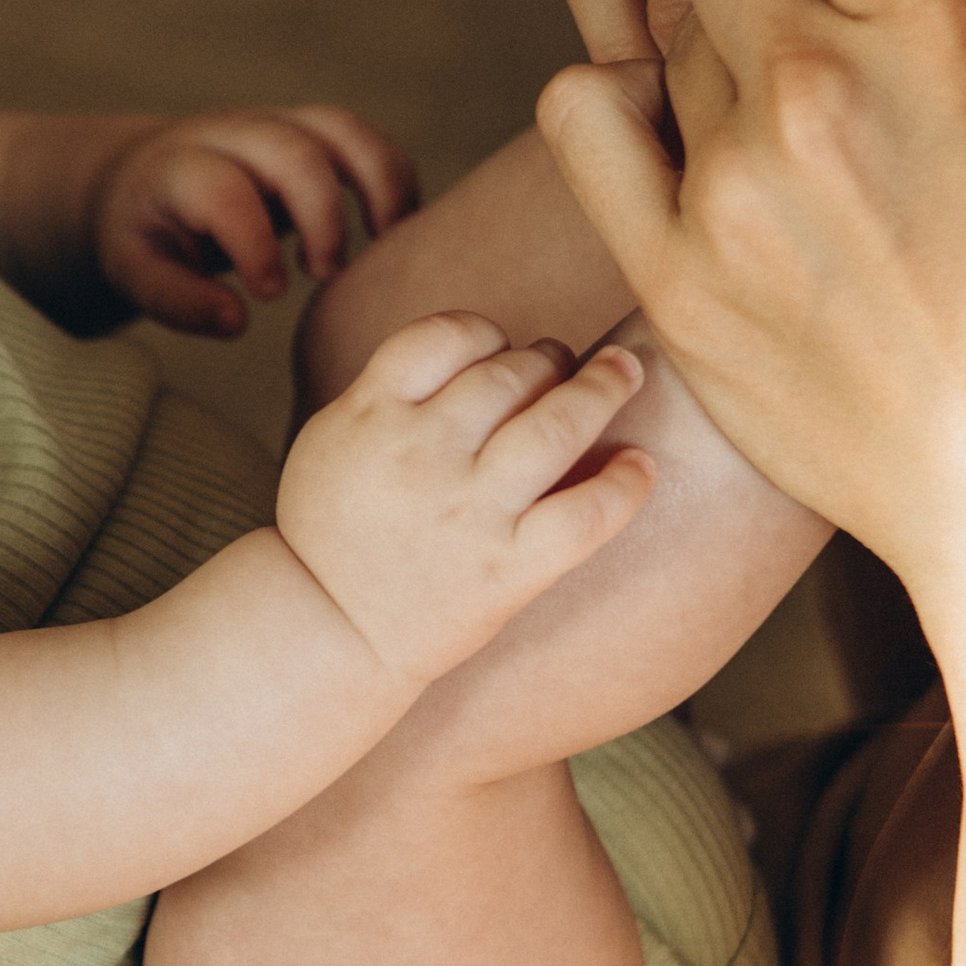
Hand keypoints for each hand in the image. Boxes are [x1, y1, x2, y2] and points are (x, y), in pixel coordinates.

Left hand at [93, 107, 416, 337]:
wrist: (142, 175)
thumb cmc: (146, 234)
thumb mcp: (136, 271)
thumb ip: (179, 300)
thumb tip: (238, 320)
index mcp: (179, 170)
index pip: (225, 192)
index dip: (253, 243)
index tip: (268, 294)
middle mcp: (231, 135)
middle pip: (294, 151)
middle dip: (324, 215)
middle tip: (324, 275)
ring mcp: (276, 125)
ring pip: (343, 129)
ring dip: (379, 184)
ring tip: (388, 244)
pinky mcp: (308, 131)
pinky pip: (364, 138)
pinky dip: (393, 176)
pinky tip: (397, 231)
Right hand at [275, 311, 650, 689]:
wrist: (326, 632)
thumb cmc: (331, 529)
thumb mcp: (333, 435)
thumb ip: (394, 388)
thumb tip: (479, 349)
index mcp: (372, 412)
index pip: (450, 334)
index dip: (487, 333)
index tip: (499, 350)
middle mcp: (423, 452)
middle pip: (511, 372)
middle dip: (548, 360)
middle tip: (562, 368)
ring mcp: (469, 511)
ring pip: (558, 424)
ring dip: (603, 388)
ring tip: (625, 373)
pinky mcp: (507, 568)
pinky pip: (586, 514)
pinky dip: (624, 484)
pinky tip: (639, 464)